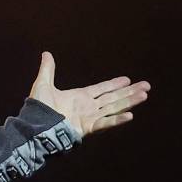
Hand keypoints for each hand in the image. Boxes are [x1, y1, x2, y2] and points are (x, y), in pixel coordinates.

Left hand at [28, 52, 149, 137]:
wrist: (34, 126)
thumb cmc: (38, 108)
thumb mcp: (43, 84)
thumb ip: (48, 69)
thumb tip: (46, 53)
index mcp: (80, 96)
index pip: (102, 88)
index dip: (114, 84)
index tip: (128, 80)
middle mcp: (88, 107)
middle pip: (113, 97)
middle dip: (130, 92)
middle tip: (146, 86)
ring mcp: (89, 117)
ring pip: (114, 108)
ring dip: (130, 101)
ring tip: (144, 95)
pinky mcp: (88, 128)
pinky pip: (105, 123)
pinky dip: (117, 120)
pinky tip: (130, 115)